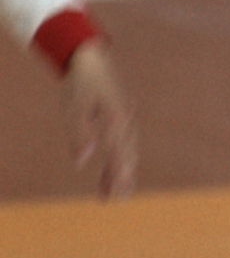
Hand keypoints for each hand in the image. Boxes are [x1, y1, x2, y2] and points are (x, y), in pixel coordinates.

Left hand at [62, 42, 136, 197]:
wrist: (91, 59)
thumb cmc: (80, 83)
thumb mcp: (74, 108)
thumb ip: (79, 135)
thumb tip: (82, 162)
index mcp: (116, 117)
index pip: (118, 150)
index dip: (118, 172)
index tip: (119, 190)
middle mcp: (125, 119)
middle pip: (127, 152)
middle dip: (123, 176)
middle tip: (120, 198)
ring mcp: (125, 118)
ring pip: (126, 149)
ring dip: (120, 171)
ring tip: (113, 195)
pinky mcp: (120, 118)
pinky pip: (121, 142)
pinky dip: (116, 159)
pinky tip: (109, 176)